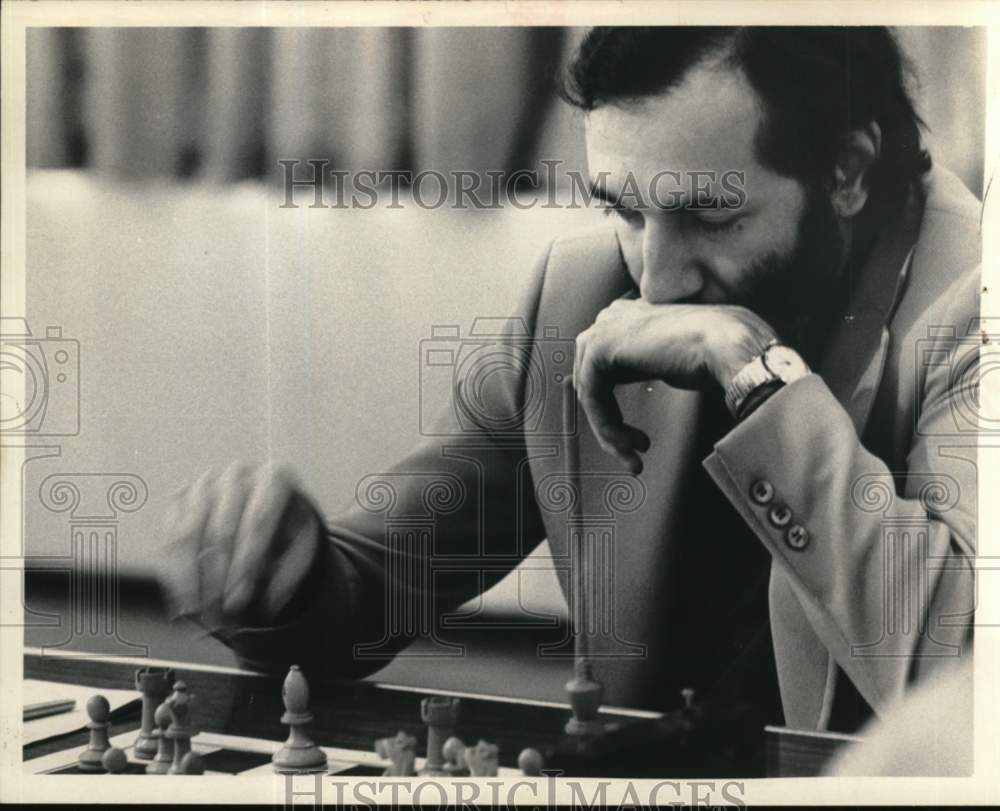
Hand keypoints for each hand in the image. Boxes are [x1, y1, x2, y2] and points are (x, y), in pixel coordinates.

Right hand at [158, 462, 323, 629]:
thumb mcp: (302, 545)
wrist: (268, 503)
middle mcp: (238, 475)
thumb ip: (290, 570)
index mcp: (274, 478)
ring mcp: (206, 483)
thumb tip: (269, 603)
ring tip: (197, 608)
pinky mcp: (182, 496)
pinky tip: (181, 592)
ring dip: (190, 575)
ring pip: (190, 532)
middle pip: (222, 528)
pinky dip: (173, 566)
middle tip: (219, 609)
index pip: (257, 520)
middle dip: (219, 575)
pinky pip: (171, 533)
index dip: (247, 562)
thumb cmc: (286, 526)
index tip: (241, 596)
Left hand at [574, 298, 776, 473]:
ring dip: (609, 431)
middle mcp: (612, 317)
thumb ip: (645, 366)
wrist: (727, 345)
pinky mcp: (599, 346)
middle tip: (634, 452)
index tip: (638, 441)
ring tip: (634, 454)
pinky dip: (606, 425)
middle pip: (594, 382)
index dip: (616, 410)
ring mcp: (604, 328)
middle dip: (610, 423)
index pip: (605, 370)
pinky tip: (627, 444)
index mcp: (629, 317)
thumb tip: (633, 385)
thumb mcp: (670, 361)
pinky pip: (591, 396)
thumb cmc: (713, 353)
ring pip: (590, 392)